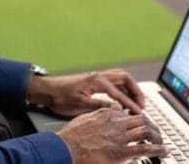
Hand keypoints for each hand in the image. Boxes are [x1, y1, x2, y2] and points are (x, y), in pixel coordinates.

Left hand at [27, 69, 145, 116]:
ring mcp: (97, 76)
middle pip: (126, 78)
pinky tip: (122, 99)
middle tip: (141, 105)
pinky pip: (114, 81)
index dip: (131, 104)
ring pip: (121, 78)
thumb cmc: (60, 97)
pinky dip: (122, 88)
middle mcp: (99, 76)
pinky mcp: (94, 80)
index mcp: (97, 81)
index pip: (120, 93)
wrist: (47, 90)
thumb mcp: (80, 105)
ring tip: (135, 102)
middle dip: (136, 91)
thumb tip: (117, 109)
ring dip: (130, 89)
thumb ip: (101, 106)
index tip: (138, 113)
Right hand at [56, 108, 166, 163]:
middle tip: (157, 133)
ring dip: (158, 137)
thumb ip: (100, 114)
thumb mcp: (86, 117)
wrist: (65, 148)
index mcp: (108, 114)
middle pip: (142, 120)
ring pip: (147, 131)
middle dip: (152, 126)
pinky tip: (163, 152)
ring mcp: (120, 137)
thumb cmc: (71, 136)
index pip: (130, 113)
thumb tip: (111, 111)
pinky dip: (158, 149)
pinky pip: (145, 148)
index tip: (142, 124)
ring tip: (162, 142)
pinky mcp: (122, 152)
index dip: (139, 119)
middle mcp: (117, 123)